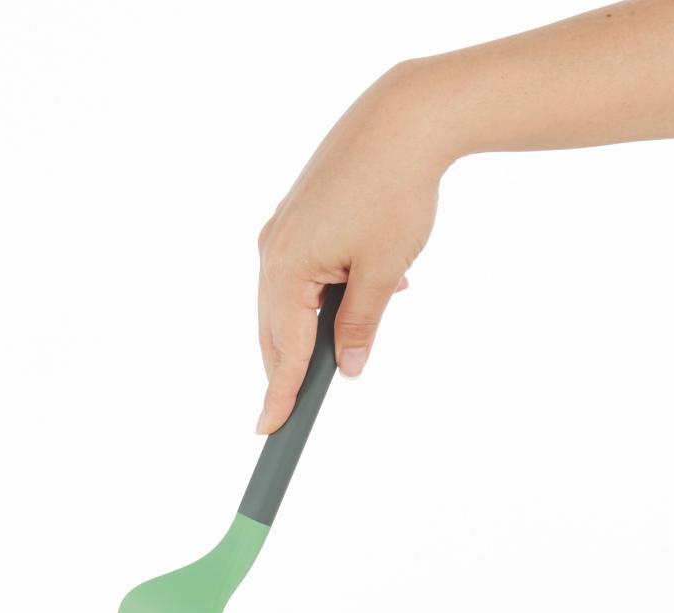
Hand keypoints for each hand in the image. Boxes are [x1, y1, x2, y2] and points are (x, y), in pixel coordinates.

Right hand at [256, 61, 451, 433]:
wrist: (404, 119)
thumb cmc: (394, 189)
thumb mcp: (382, 272)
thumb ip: (361, 326)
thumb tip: (346, 367)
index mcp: (287, 267)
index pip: (282, 350)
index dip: (279, 395)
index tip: (269, 431)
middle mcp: (273, 250)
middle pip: (273, 331)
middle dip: (287, 370)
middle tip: (294, 409)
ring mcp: (282, 231)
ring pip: (286, 303)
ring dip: (309, 331)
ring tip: (341, 347)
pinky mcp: (297, 218)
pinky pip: (298, 274)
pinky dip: (318, 298)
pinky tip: (356, 294)